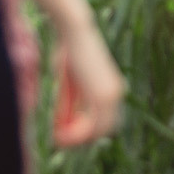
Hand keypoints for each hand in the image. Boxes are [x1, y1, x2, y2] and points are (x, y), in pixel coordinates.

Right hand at [51, 12, 126, 147]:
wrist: (75, 32)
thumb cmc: (69, 52)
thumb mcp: (67, 85)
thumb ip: (68, 107)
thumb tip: (60, 131)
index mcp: (111, 90)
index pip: (102, 121)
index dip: (82, 132)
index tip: (62, 136)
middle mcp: (116, 94)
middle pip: (102, 130)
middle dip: (80, 139)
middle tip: (58, 142)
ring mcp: (112, 96)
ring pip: (98, 131)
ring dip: (77, 139)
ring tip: (57, 139)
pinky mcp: (103, 96)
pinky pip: (93, 126)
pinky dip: (78, 134)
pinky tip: (61, 136)